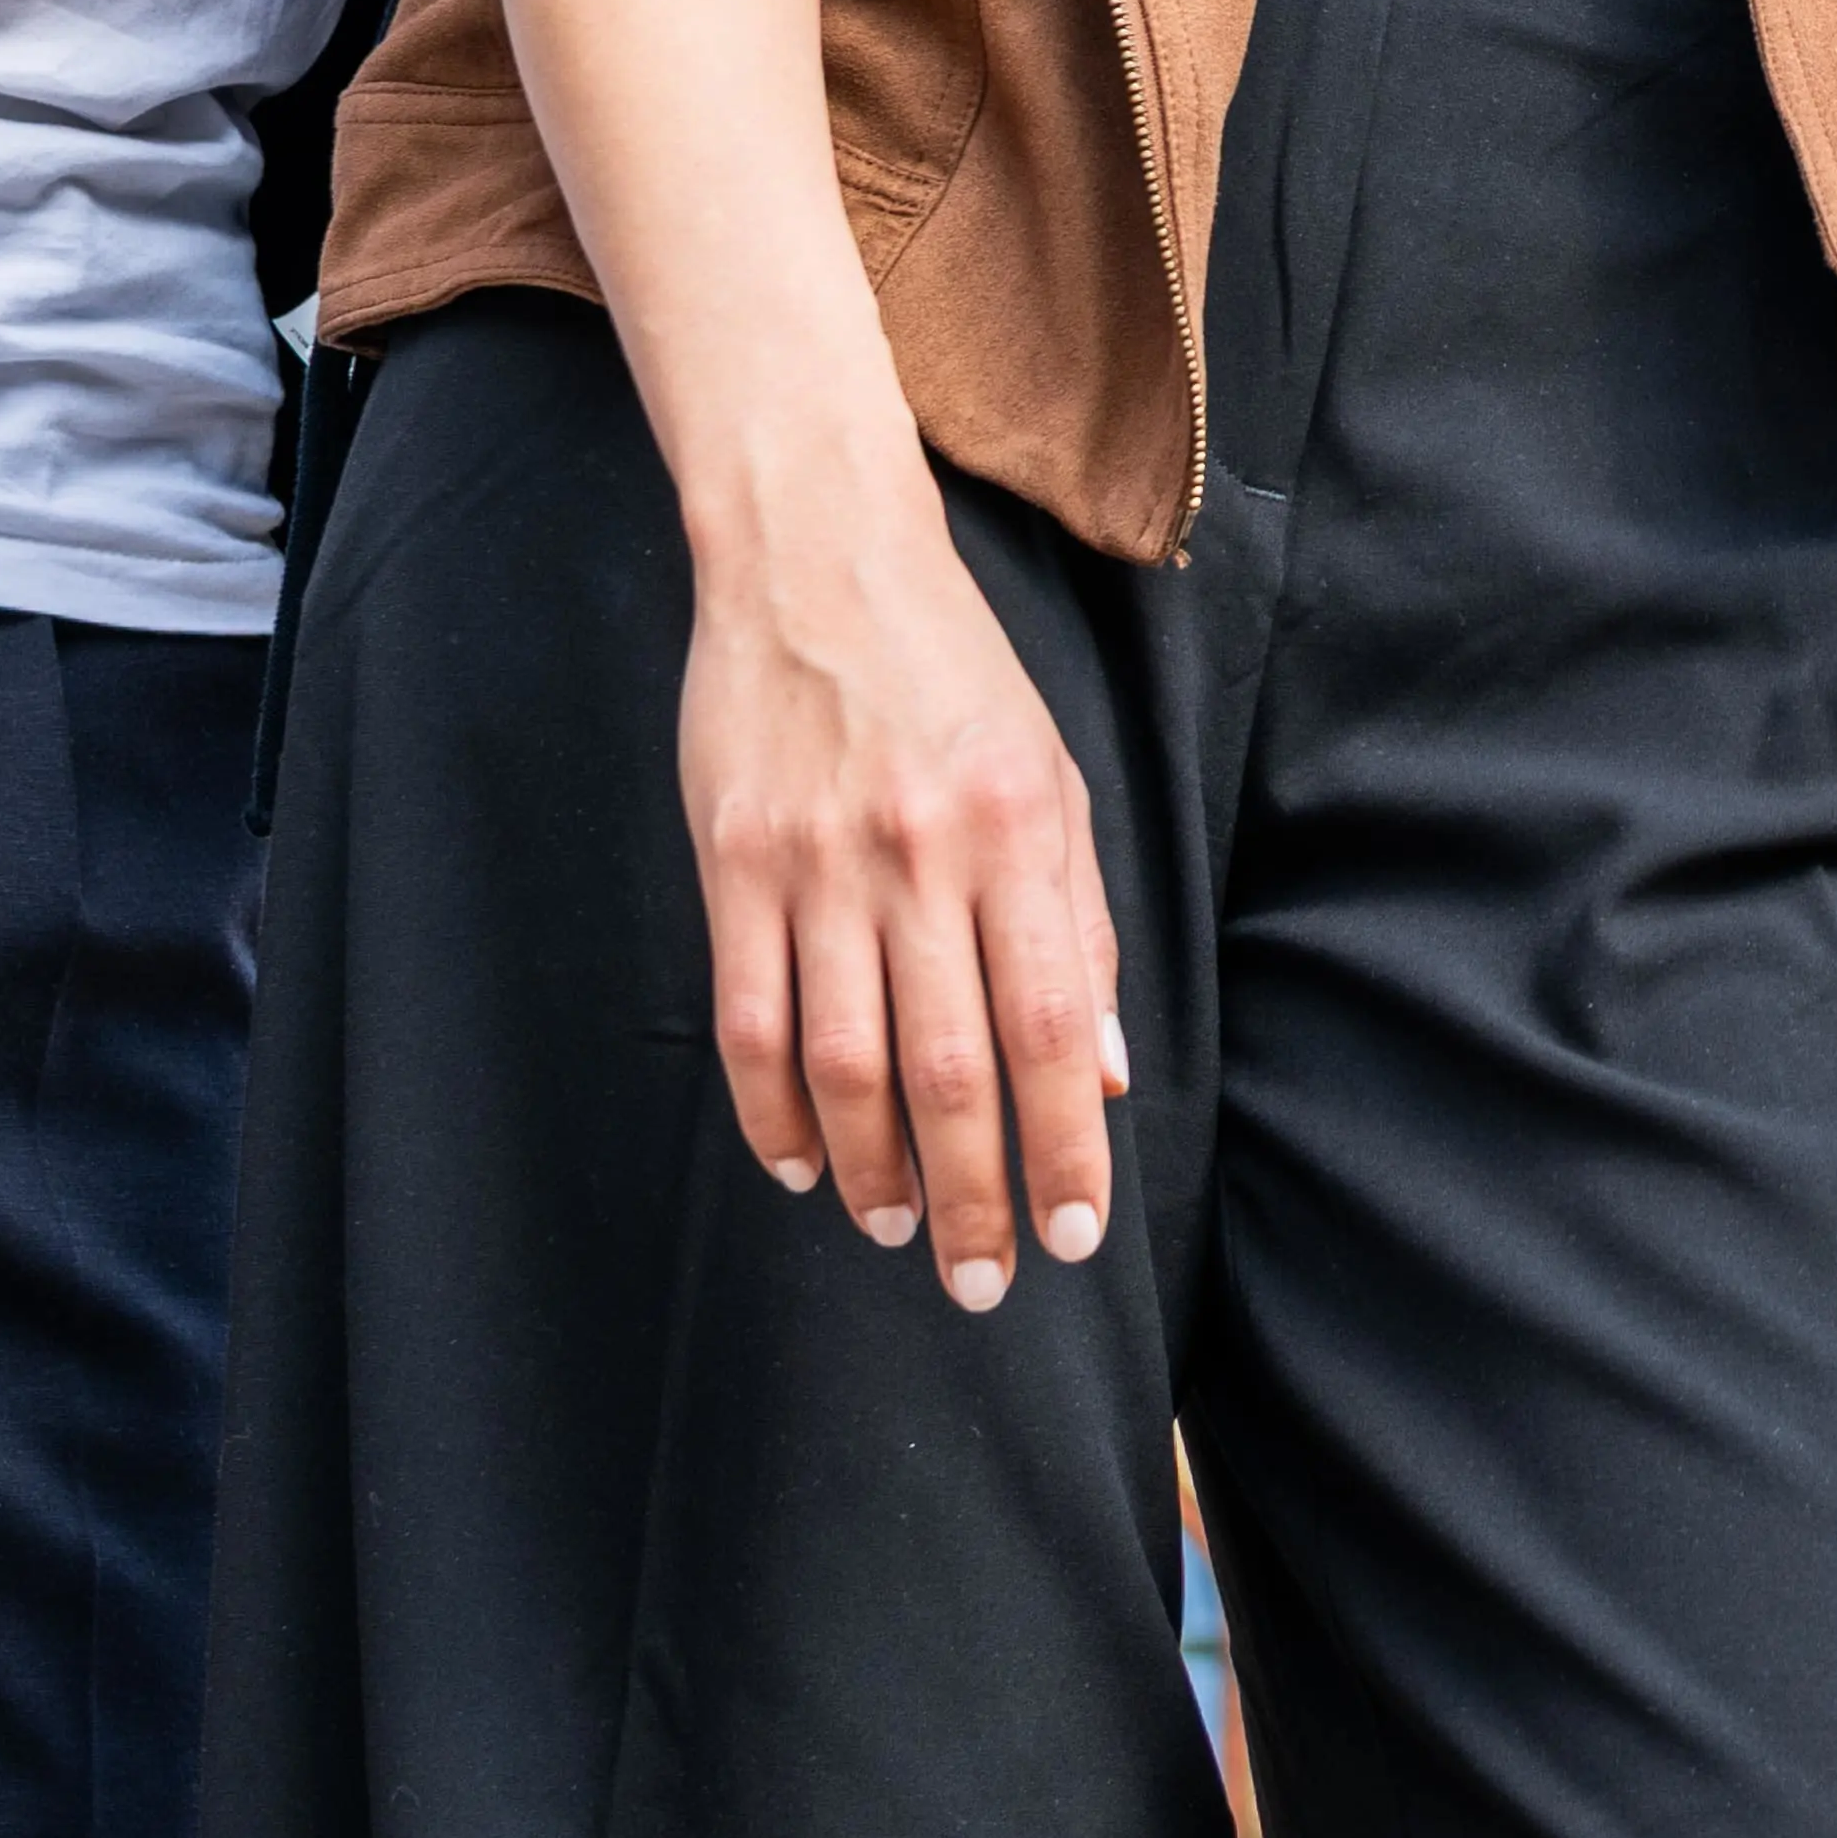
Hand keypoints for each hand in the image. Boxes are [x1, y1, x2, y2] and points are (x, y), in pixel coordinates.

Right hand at [671, 448, 1121, 1311]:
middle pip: (950, 1069)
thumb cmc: (955, 672)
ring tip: (896, 1231)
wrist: (818, 556)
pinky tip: (803, 1165)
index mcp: (1020, 832)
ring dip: (874, 1171)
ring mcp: (817, 862)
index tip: (1077, 1232)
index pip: (1052, 1027)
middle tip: (984, 1281)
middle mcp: (922, 854)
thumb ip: (1081, 926)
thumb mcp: (1056, 777)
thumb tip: (1103, 1074)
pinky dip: (772, 1114)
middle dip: (973, 1198)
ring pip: (843, 1064)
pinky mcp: (733, 864)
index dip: (1065, 1146)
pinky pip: (749, 1021)